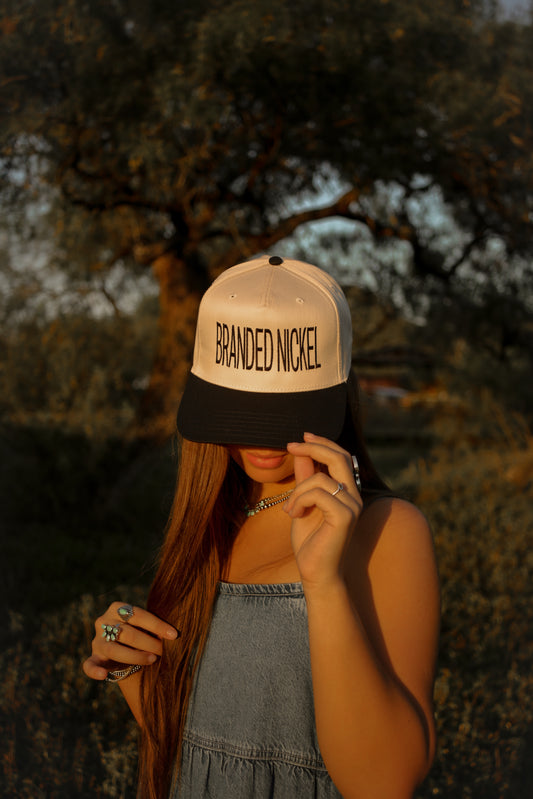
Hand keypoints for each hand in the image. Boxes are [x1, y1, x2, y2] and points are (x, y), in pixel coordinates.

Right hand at [82, 602, 178, 680]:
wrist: (125, 646)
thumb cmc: (140, 631)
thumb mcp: (145, 625)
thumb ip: (154, 627)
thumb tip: (173, 635)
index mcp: (117, 608)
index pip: (139, 615)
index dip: (157, 625)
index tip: (174, 635)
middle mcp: (104, 621)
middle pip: (127, 633)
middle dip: (149, 643)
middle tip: (164, 651)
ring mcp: (97, 640)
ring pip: (114, 649)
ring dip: (135, 656)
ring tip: (153, 660)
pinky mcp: (94, 657)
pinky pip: (89, 665)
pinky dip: (95, 671)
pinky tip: (103, 675)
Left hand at [285, 433, 361, 590]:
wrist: (315, 572)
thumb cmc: (309, 540)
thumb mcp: (302, 502)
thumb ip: (305, 478)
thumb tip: (302, 451)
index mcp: (347, 491)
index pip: (341, 456)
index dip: (322, 443)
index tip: (301, 437)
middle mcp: (354, 496)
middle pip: (338, 457)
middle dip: (313, 446)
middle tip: (290, 445)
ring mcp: (352, 506)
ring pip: (320, 478)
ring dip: (297, 491)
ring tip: (289, 509)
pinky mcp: (345, 516)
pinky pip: (317, 494)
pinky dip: (299, 501)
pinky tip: (294, 515)